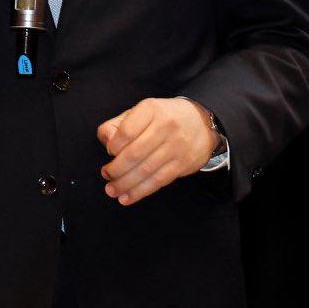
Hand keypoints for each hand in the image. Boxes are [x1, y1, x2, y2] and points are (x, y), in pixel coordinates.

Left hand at [97, 98, 216, 205]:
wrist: (202, 123)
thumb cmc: (164, 118)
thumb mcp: (141, 111)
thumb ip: (119, 125)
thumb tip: (107, 142)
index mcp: (151, 110)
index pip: (127, 131)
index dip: (114, 145)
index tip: (110, 152)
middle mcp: (165, 127)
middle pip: (135, 154)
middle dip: (116, 169)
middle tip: (106, 175)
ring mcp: (176, 147)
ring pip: (146, 170)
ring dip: (125, 184)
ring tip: (112, 190)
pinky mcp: (182, 164)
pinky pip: (158, 181)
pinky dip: (140, 192)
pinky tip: (127, 197)